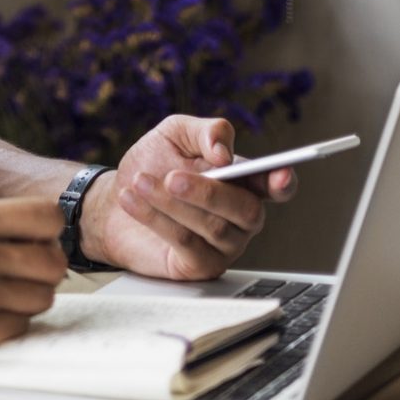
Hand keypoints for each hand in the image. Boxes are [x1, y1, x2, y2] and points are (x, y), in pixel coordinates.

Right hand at [0, 198, 67, 371]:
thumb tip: (39, 233)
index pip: (46, 216)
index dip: (48, 229)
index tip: (40, 237)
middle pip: (54, 261)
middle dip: (43, 267)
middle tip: (25, 270)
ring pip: (43, 296)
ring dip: (28, 297)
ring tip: (1, 294)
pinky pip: (22, 325)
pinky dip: (10, 322)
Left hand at [82, 115, 297, 280]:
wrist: (116, 198)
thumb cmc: (152, 163)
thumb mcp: (175, 134)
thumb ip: (204, 132)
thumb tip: (224, 151)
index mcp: (243, 181)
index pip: (276, 186)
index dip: (283, 183)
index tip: (279, 177)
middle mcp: (241, 217)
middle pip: (246, 210)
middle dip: (208, 192)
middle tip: (171, 177)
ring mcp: (225, 245)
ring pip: (213, 227)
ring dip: (172, 203)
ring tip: (140, 182)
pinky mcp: (200, 266)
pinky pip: (187, 244)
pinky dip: (156, 219)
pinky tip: (132, 199)